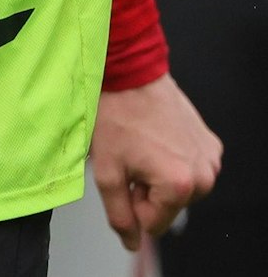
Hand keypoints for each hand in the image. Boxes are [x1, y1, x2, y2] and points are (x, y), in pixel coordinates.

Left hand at [91, 73, 220, 250]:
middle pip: (169, 207)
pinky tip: (156, 139)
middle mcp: (204, 175)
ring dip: (159, 176)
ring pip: (180, 189)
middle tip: (130, 158)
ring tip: (142, 146)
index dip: (131, 204)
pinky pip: (190, 168)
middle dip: (146, 190)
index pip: (154, 224)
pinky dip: (173, 161)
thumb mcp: (107, 172)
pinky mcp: (211, 144)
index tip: (123, 177)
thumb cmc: (116, 117)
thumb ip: (120, 214)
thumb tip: (132, 243)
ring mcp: (211, 159)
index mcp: (180, 185)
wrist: (131, 74)